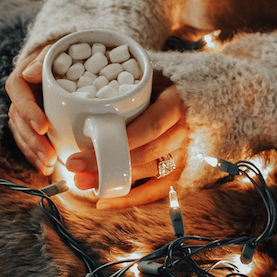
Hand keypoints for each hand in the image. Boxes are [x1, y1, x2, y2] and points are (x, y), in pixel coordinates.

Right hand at [5, 43, 56, 173]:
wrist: (62, 58)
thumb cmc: (60, 52)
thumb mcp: (53, 50)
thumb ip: (41, 61)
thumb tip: (29, 73)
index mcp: (20, 80)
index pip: (19, 97)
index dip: (30, 113)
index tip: (44, 127)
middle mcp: (19, 98)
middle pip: (19, 121)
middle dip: (33, 141)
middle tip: (50, 156)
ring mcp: (24, 112)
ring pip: (22, 135)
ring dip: (34, 153)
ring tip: (49, 166)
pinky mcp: (31, 124)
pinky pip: (28, 141)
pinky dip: (35, 155)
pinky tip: (46, 168)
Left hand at [65, 80, 187, 208]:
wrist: (203, 97)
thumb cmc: (168, 84)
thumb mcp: (153, 74)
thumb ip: (130, 80)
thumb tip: (90, 86)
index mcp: (177, 106)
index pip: (149, 128)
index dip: (118, 141)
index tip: (87, 148)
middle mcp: (183, 134)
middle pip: (143, 154)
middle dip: (106, 163)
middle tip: (74, 166)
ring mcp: (183, 155)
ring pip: (146, 173)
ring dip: (113, 181)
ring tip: (82, 182)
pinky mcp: (179, 171)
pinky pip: (155, 191)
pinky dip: (129, 199)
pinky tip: (103, 201)